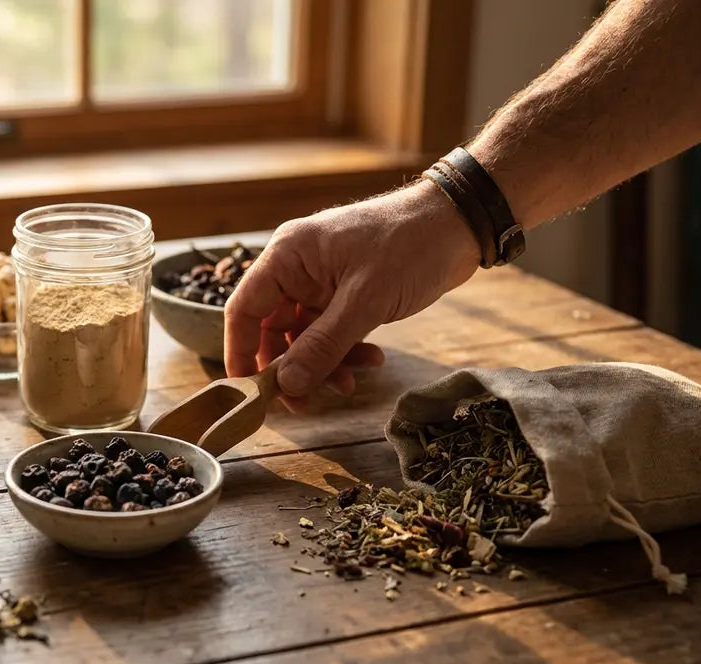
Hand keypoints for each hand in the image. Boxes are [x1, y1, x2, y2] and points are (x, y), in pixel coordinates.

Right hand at [224, 180, 480, 402]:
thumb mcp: (365, 301)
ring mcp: (321, 281)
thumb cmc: (409, 245)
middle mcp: (296, 268)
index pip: (243, 309)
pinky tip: (372, 360)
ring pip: (304, 336)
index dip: (240, 352)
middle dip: (291, 367)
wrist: (459, 223)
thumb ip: (323, 345)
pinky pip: (331, 332)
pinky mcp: (345, 293)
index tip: (249, 392)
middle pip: (272, 329)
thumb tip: (287, 385)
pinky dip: (346, 351)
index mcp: (287, 256)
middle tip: (307, 402)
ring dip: (324, 363)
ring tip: (352, 383)